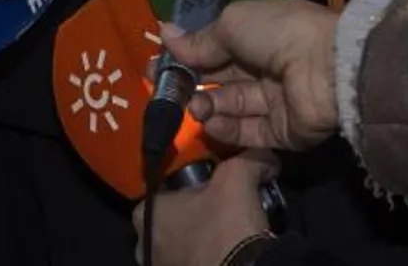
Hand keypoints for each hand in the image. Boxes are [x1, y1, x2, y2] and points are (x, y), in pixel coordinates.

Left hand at [132, 152, 276, 265]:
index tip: (216, 190)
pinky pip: (192, 263)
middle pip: (173, 220)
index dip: (193, 188)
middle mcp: (143, 243)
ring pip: (182, 246)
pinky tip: (229, 257)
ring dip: (201, 241)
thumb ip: (247, 158)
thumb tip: (264, 153)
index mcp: (144, 213)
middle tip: (226, 214)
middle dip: (197, 216)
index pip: (165, 190)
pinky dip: (206, 260)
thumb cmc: (227, 225)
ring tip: (231, 238)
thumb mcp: (238, 177)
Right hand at [163, 0, 340, 151]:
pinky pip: (249, 132)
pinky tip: (209, 122)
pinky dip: (227, 129)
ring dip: (208, 106)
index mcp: (257, 35)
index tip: (160, 64)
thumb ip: (199, 40)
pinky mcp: (283, 131)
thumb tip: (165, 33)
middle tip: (167, 90)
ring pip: (232, 107)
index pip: (216, 48)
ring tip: (194, 106)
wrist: (329, 67)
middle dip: (192, 83)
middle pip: (221, 79)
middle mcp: (266, 67)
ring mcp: (275, 101)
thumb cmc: (278, 33)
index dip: (187, 55)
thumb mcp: (231, 25)